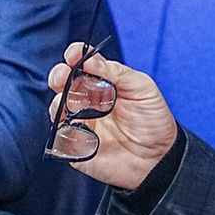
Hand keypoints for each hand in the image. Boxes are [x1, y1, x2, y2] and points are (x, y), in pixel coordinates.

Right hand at [47, 43, 178, 190]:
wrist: (158, 159)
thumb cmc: (153, 120)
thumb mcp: (142, 88)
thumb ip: (116, 72)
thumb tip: (90, 60)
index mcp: (102, 81)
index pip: (82, 63)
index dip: (74, 56)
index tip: (73, 55)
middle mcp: (87, 99)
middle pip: (62, 82)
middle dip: (59, 76)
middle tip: (62, 76)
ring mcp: (80, 122)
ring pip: (57, 108)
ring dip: (59, 103)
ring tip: (73, 107)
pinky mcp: (76, 145)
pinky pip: (61, 137)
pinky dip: (66, 132)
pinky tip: (84, 134)